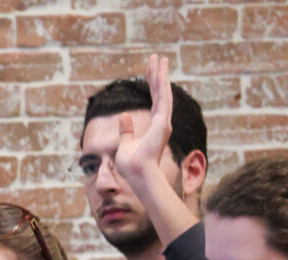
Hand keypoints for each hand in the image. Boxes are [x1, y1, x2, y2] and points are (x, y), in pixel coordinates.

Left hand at [114, 54, 172, 186]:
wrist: (137, 173)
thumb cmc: (131, 164)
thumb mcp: (126, 143)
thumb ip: (126, 130)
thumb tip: (123, 116)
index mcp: (155, 127)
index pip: (154, 101)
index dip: (153, 85)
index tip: (150, 71)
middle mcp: (162, 122)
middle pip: (160, 93)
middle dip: (158, 75)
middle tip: (157, 58)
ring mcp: (164, 121)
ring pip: (163, 92)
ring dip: (161, 74)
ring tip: (159, 58)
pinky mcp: (162, 121)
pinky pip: (162, 97)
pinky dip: (161, 83)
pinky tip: (160, 70)